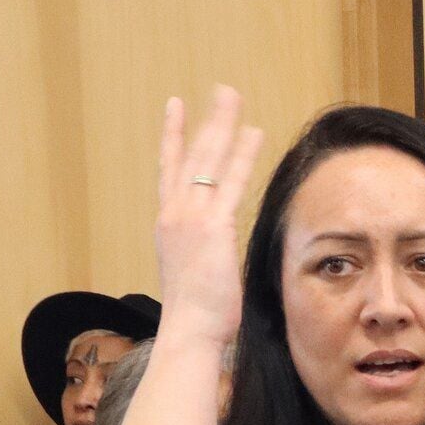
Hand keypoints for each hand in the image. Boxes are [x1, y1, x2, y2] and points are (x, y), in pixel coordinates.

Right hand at [153, 87, 264, 350]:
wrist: (188, 331)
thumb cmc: (195, 317)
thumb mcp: (196, 276)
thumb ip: (206, 255)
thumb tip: (219, 258)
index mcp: (169, 225)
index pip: (169, 171)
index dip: (173, 138)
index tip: (175, 108)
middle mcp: (174, 214)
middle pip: (189, 155)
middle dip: (205, 120)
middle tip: (219, 92)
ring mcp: (191, 217)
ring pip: (207, 159)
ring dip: (222, 124)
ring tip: (233, 96)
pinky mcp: (212, 226)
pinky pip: (230, 181)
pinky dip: (242, 154)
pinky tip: (255, 133)